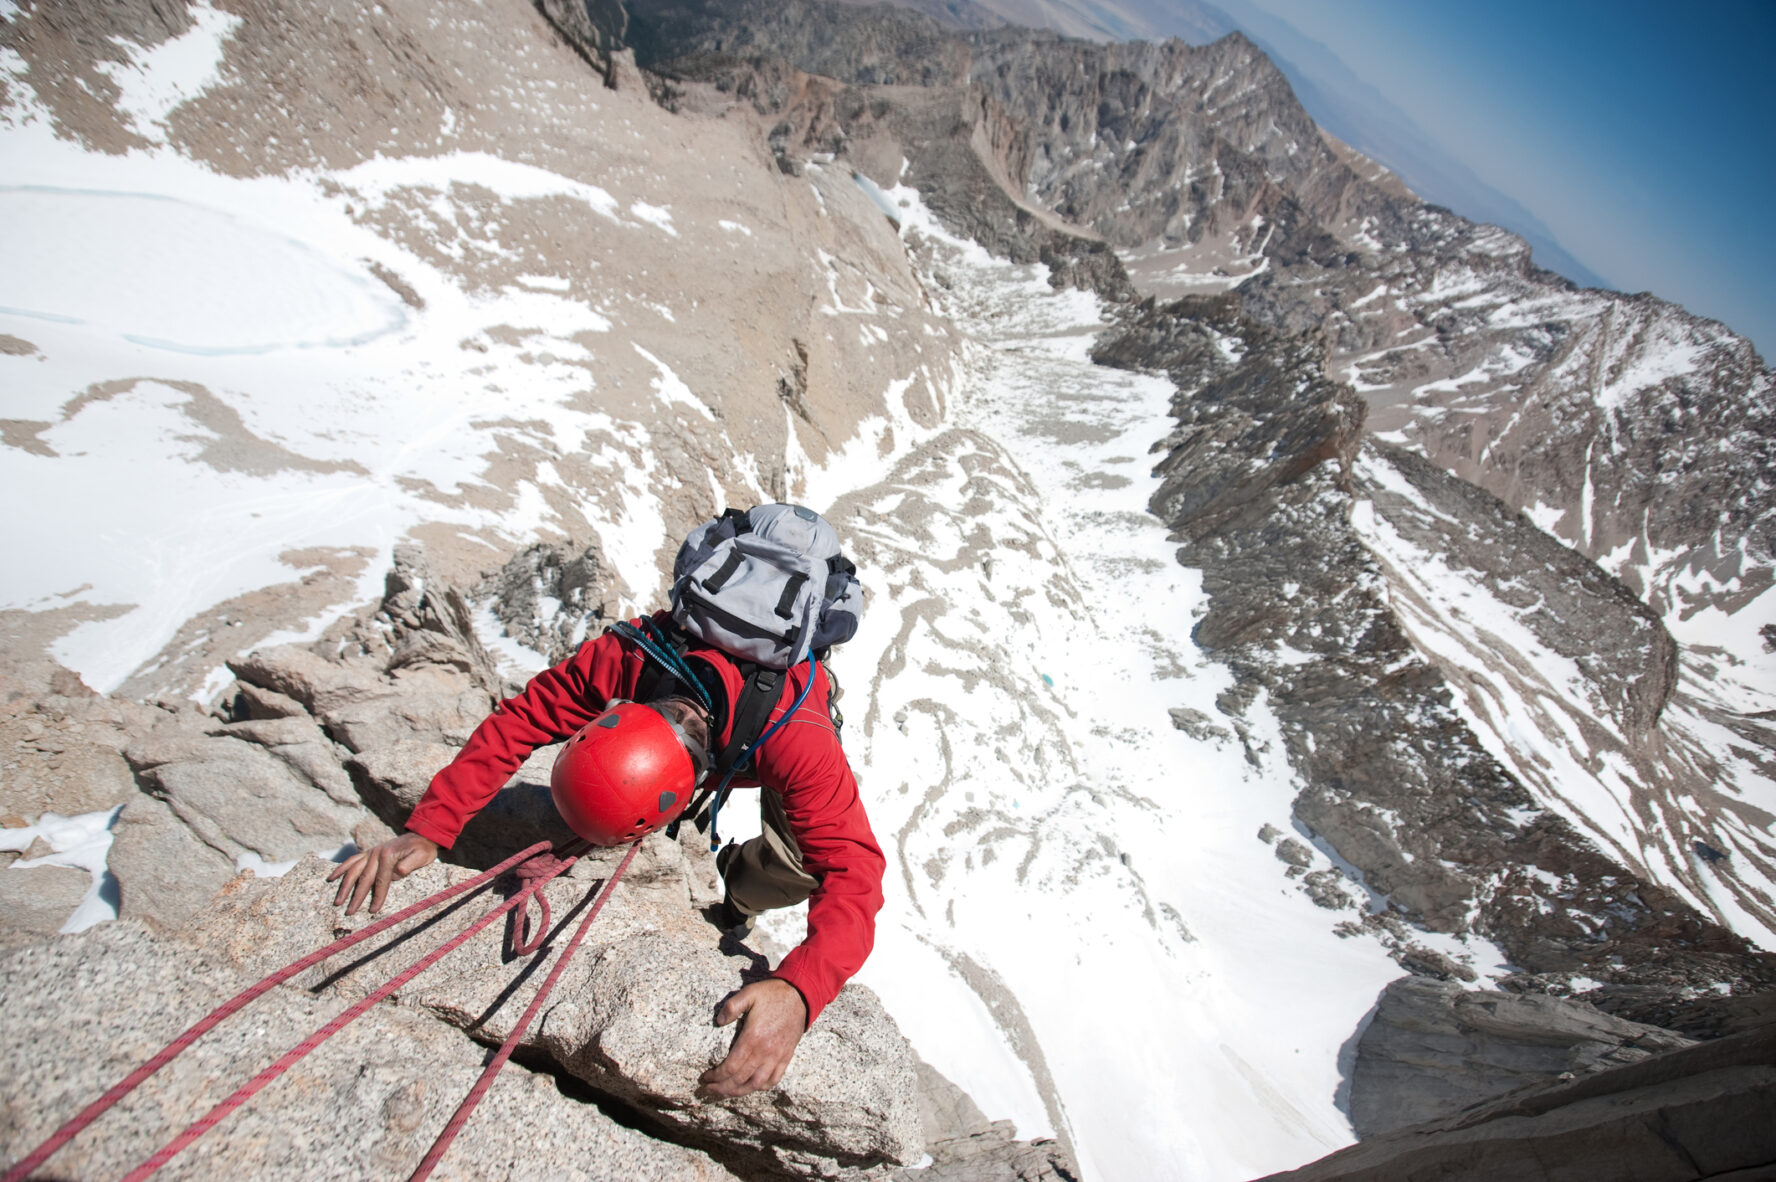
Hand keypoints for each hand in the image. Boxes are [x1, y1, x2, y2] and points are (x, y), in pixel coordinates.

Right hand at [326, 833, 438, 915]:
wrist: (421, 835)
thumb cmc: (423, 849)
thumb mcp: (422, 856)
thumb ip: (410, 864)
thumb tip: (398, 872)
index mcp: (389, 856)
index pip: (381, 880)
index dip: (377, 896)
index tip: (373, 910)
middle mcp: (376, 853)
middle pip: (364, 878)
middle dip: (356, 896)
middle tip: (349, 912)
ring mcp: (371, 852)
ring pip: (353, 870)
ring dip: (344, 886)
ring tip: (337, 901)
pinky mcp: (368, 853)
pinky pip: (352, 861)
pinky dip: (341, 869)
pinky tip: (331, 878)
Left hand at [698, 978, 807, 1098]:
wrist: (800, 995)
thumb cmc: (772, 994)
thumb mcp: (748, 994)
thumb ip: (731, 1007)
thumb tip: (718, 1021)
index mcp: (752, 1038)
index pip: (730, 1067)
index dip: (716, 1076)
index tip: (705, 1077)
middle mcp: (764, 1051)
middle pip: (740, 1079)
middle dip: (722, 1088)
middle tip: (709, 1089)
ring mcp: (777, 1056)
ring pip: (756, 1084)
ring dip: (739, 1092)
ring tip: (726, 1092)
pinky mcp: (786, 1056)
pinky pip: (774, 1079)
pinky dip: (762, 1087)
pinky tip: (752, 1086)